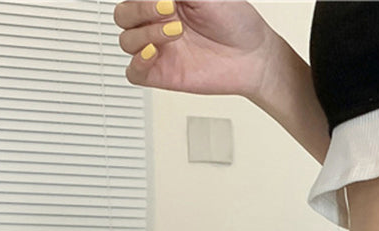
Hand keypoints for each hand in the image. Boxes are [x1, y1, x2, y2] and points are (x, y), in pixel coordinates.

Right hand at [114, 0, 277, 99]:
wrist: (255, 57)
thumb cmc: (237, 23)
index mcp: (164, 1)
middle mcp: (158, 23)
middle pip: (123, 16)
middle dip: (140, 9)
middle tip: (168, 10)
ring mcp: (160, 50)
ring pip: (126, 41)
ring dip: (145, 33)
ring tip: (175, 31)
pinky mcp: (164, 74)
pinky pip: (134, 73)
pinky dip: (137, 63)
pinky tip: (153, 53)